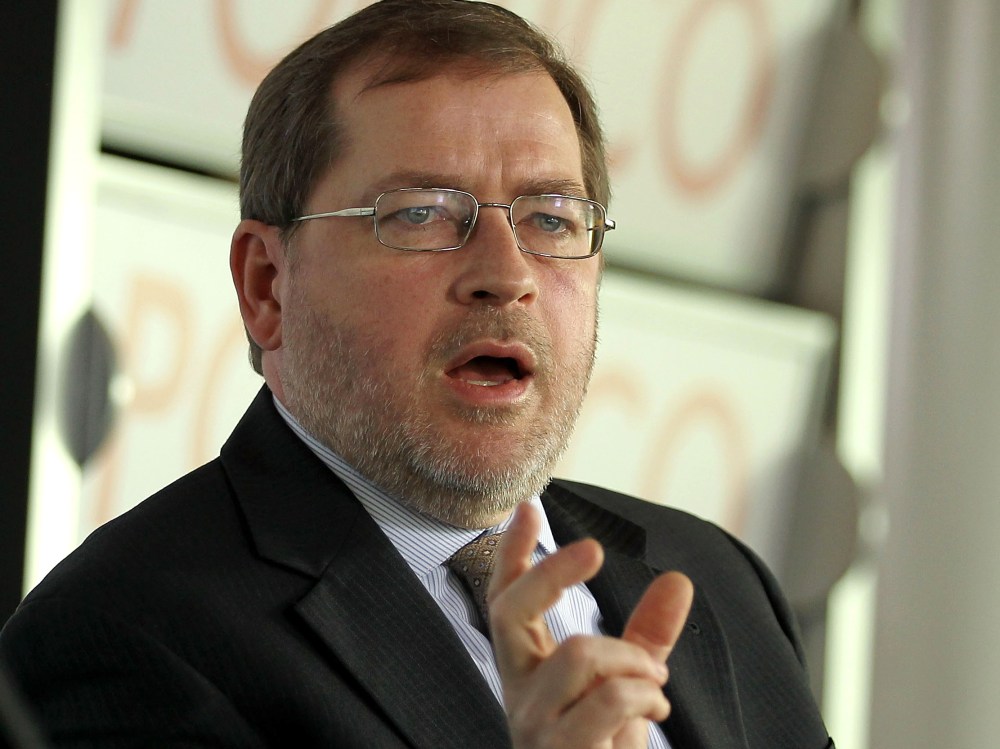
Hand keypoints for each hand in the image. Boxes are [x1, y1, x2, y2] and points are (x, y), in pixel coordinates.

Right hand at [489, 503, 693, 748]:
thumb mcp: (632, 687)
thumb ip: (648, 638)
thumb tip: (678, 581)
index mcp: (528, 672)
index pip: (505, 601)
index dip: (513, 555)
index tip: (527, 507)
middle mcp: (518, 695)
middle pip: (510, 611)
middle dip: (553, 572)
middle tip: (594, 549)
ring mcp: (533, 728)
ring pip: (578, 654)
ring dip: (633, 660)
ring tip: (653, 685)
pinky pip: (607, 702)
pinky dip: (643, 698)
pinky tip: (652, 714)